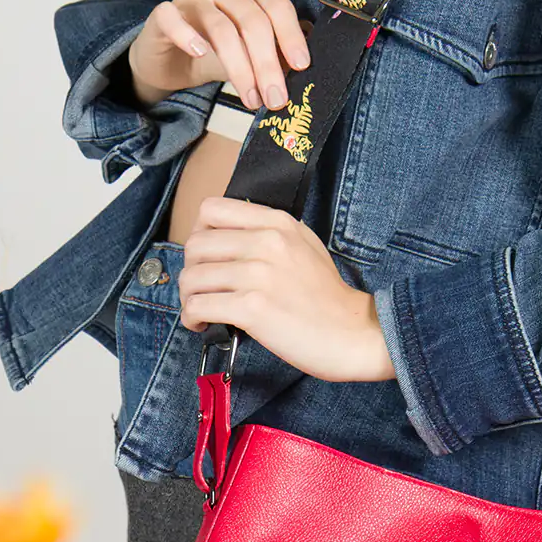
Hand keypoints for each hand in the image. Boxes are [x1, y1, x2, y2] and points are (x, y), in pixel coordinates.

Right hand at [129, 0, 312, 109]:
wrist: (169, 62)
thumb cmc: (215, 53)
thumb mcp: (251, 53)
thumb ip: (275, 52)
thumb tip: (304, 64)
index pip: (277, 5)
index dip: (291, 36)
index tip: (301, 66)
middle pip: (252, 19)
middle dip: (267, 63)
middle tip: (276, 97)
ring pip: (220, 27)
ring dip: (239, 67)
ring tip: (251, 98)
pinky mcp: (162, 12)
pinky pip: (173, 19)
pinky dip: (187, 36)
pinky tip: (201, 53)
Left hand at [176, 196, 396, 384]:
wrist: (352, 332)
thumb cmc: (326, 295)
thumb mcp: (304, 244)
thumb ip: (268, 232)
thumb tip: (224, 235)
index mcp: (277, 223)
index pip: (211, 209)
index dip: (199, 232)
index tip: (207, 255)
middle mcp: (266, 242)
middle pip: (195, 244)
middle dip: (191, 269)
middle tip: (202, 288)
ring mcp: (259, 275)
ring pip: (192, 277)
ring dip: (188, 297)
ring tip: (201, 309)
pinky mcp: (252, 308)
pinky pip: (199, 306)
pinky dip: (192, 318)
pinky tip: (202, 325)